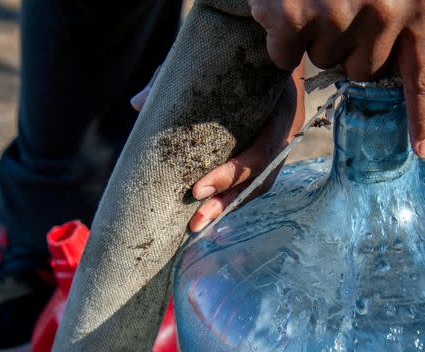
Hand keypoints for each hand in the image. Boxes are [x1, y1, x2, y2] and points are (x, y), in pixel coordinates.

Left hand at [131, 63, 304, 231]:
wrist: (268, 53)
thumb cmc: (239, 54)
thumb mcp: (211, 59)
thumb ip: (175, 78)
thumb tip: (138, 104)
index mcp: (282, 108)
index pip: (261, 150)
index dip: (232, 174)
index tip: (197, 188)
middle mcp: (286, 132)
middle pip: (260, 178)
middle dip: (227, 201)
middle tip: (195, 220)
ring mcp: (279, 146)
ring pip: (257, 186)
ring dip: (228, 207)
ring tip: (196, 226)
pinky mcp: (268, 155)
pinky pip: (253, 183)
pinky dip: (231, 198)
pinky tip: (207, 212)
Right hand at [249, 0, 424, 158]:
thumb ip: (397, 20)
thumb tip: (395, 102)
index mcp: (416, 2)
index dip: (424, 116)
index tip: (423, 150)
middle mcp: (382, 13)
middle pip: (359, 70)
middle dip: (346, 44)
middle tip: (335, 0)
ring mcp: (337, 16)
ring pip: (321, 60)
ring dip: (310, 33)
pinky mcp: (293, 17)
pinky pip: (282, 52)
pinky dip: (277, 31)